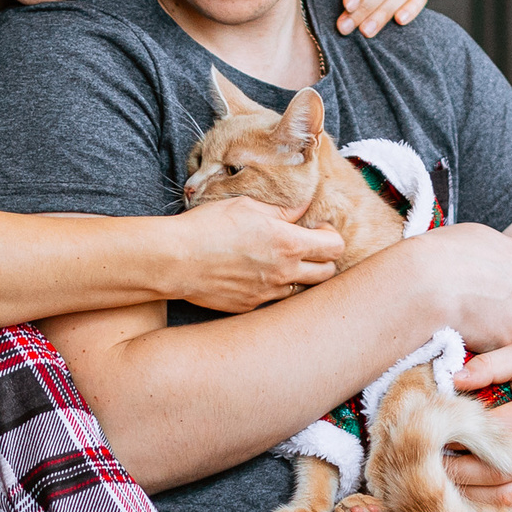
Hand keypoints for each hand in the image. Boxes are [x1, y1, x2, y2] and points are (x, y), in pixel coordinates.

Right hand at [172, 197, 343, 312]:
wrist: (176, 260)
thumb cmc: (209, 226)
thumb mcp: (248, 206)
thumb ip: (282, 209)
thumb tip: (302, 207)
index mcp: (288, 243)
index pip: (335, 247)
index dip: (331, 236)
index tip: (317, 229)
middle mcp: (284, 273)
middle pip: (327, 273)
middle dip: (323, 259)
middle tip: (306, 247)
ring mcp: (268, 293)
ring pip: (302, 289)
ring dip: (298, 275)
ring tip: (279, 260)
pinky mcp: (251, 306)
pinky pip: (273, 298)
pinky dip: (272, 287)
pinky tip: (254, 273)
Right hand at [393, 223, 511, 350]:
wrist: (426, 283)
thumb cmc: (436, 255)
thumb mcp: (467, 237)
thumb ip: (484, 251)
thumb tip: (474, 256)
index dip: (503, 290)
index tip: (484, 297)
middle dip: (508, 312)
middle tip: (479, 318)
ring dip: (504, 334)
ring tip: (475, 336)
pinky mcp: (511, 338)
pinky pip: (505, 349)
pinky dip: (489, 349)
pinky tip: (469, 345)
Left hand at [444, 341, 511, 511]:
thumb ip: (491, 364)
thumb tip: (451, 380)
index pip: (493, 431)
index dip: (460, 434)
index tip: (436, 431)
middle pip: (496, 468)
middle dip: (458, 468)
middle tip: (431, 458)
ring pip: (508, 492)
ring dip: (472, 488)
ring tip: (447, 474)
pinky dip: (495, 497)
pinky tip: (474, 487)